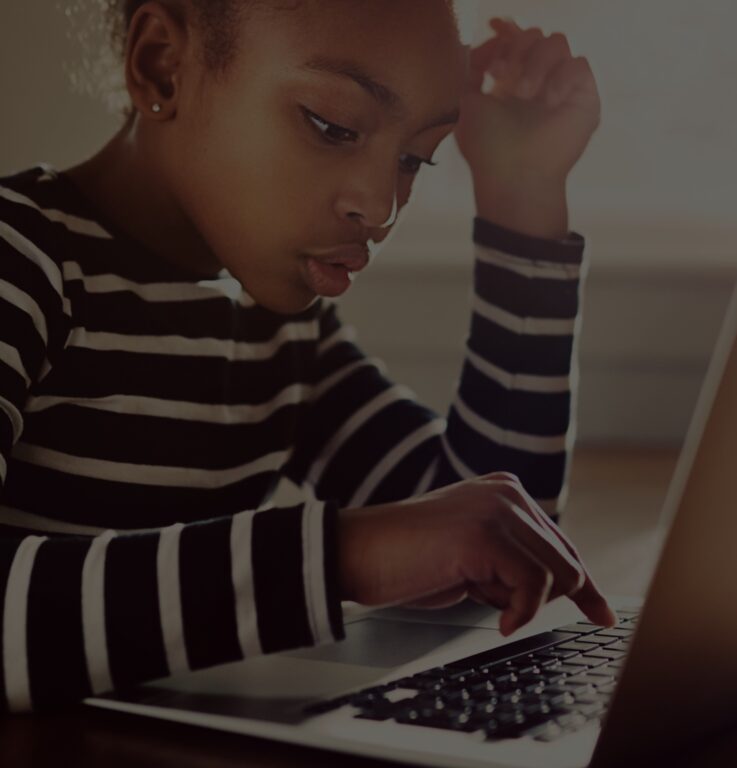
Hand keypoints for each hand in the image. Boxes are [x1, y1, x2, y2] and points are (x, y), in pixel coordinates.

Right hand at [338, 472, 616, 636]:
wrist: (356, 553)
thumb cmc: (408, 561)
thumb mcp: (473, 558)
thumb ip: (511, 559)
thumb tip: (562, 590)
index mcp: (505, 492)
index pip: (562, 544)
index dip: (585, 586)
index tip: (602, 615)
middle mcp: (508, 493)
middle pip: (567, 562)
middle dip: (544, 599)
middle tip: (502, 611)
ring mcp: (498, 509)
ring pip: (558, 574)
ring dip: (524, 603)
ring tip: (480, 598)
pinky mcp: (486, 534)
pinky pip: (535, 584)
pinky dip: (523, 612)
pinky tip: (499, 621)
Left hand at [454, 19, 600, 237]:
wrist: (512, 177)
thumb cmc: (486, 148)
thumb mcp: (466, 102)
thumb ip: (472, 64)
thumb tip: (493, 35)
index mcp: (509, 82)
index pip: (515, 40)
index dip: (507, 28)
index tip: (494, 24)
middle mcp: (536, 81)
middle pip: (534, 34)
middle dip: (515, 47)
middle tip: (500, 75)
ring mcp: (561, 88)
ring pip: (557, 41)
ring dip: (535, 62)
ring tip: (523, 94)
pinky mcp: (584, 98)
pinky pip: (580, 63)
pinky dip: (561, 77)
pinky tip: (546, 102)